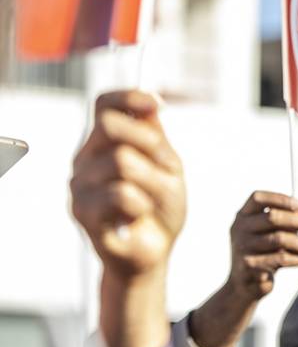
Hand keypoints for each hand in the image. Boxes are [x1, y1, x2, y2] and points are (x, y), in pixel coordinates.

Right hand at [70, 90, 185, 279]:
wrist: (154, 250)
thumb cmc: (161, 206)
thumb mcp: (168, 167)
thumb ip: (155, 137)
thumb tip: (149, 103)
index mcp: (105, 143)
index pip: (104, 104)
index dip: (129, 96)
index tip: (157, 104)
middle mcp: (86, 158)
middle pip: (110, 125)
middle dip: (148, 142)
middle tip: (164, 168)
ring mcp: (79, 184)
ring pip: (121, 160)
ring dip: (152, 181)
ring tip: (150, 201)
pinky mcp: (82, 211)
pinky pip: (121, 194)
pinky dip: (142, 204)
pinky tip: (138, 216)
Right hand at [226, 191, 297, 301]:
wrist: (244, 286)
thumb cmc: (264, 253)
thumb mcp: (276, 233)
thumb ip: (290, 218)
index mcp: (243, 216)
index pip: (258, 198)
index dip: (280, 198)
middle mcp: (239, 229)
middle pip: (273, 217)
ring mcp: (242, 247)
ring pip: (280, 239)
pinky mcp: (249, 266)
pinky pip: (280, 258)